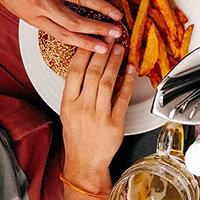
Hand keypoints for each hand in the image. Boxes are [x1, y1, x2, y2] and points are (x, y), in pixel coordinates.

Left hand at [0, 0, 122, 52]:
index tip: (102, 49)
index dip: (86, 44)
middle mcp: (40, 3)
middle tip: (117, 33)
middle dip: (99, 29)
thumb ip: (39, 13)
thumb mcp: (18, 6)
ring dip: (101, 6)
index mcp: (34, 17)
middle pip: (75, 22)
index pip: (64, 35)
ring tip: (117, 12)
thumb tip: (59, 20)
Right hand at [60, 42, 135, 192]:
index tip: (92, 38)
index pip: (74, 71)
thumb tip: (90, 65)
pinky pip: (123, 98)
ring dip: (115, 62)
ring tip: (120, 48)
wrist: (85, 162)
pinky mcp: (115, 123)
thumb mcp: (68, 112)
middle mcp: (82, 107)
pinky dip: (128, 82)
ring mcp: (99, 115)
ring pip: (108, 82)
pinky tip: (131, 69)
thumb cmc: (78, 136)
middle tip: (110, 36)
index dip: (84, 52)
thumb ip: (77, 90)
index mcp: (68, 103)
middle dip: (102, 51)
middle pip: (92, 73)